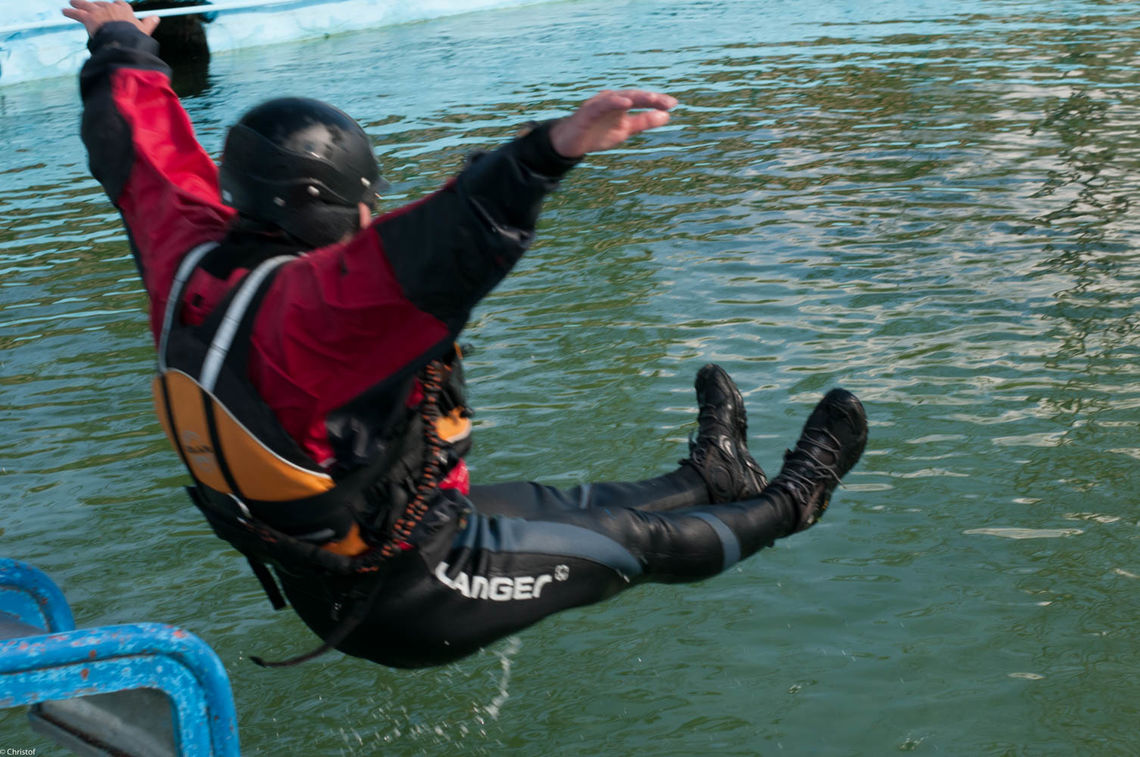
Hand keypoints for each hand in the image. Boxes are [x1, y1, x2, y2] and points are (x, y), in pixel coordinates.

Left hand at [62, 0, 159, 37]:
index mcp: (124, 9)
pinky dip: (70, 12)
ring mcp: (98, 11)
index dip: (116, 6)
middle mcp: (110, 7)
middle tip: (89, 5)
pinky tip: (64, 11)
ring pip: (86, 4)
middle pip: (101, 3)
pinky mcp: (88, 17)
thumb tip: (157, 17)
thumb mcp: (144, 30)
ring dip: (78, 3)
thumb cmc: (135, 37)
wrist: (122, 40)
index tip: (114, 7)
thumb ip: (149, 23)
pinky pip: (77, 13)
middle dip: (95, 5)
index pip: (119, 4)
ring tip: (72, 1)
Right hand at [549, 89, 676, 157]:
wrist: (571, 144)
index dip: (657, 101)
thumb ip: (643, 122)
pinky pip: (601, 105)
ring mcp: (598, 104)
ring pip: (619, 97)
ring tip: (652, 100)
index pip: (641, 100)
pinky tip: (625, 103)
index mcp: (621, 103)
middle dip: (650, 98)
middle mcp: (611, 100)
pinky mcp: (587, 112)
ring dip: (636, 98)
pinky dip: (613, 102)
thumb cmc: (597, 134)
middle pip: (633, 96)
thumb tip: (666, 116)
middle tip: (667, 102)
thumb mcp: (625, 129)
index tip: (673, 104)